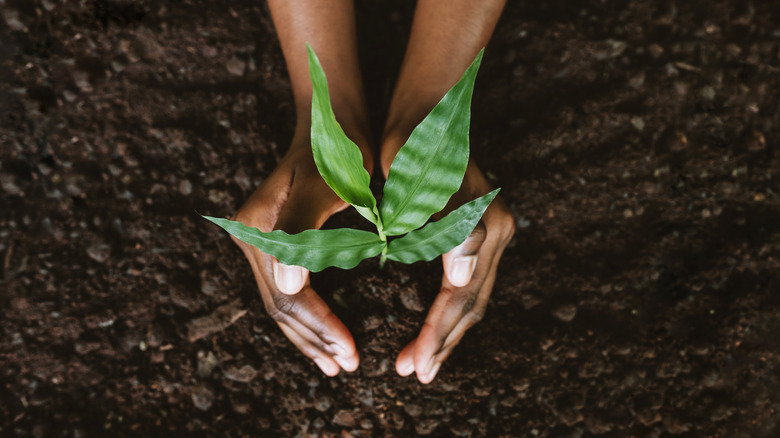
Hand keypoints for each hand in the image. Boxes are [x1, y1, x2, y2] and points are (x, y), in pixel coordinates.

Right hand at [231, 137, 368, 375]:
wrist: (332, 121)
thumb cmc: (337, 150)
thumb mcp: (326, 185)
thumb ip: (302, 230)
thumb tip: (290, 284)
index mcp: (259, 229)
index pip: (290, 295)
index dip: (320, 327)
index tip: (351, 352)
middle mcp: (251, 238)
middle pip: (280, 306)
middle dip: (315, 340)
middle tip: (348, 366)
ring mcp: (259, 242)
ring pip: (281, 304)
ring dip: (309, 337)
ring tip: (336, 364)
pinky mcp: (273, 244)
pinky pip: (287, 291)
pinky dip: (306, 318)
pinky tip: (324, 336)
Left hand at [394, 160, 514, 382]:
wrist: (427, 108)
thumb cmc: (414, 143)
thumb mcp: (420, 180)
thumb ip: (446, 226)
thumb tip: (461, 277)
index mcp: (484, 226)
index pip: (459, 296)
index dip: (435, 334)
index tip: (411, 366)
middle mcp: (497, 232)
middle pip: (472, 303)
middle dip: (442, 342)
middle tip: (413, 373)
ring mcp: (494, 231)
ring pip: (474, 297)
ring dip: (448, 332)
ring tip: (421, 360)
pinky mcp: (483, 229)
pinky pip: (470, 282)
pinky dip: (452, 310)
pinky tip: (435, 324)